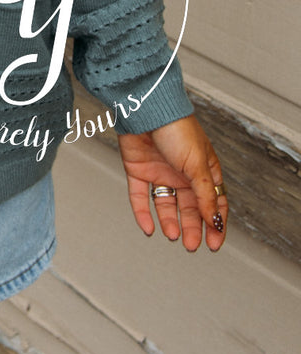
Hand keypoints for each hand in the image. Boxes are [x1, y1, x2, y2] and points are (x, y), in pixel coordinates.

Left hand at [117, 114, 226, 251]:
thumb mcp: (198, 164)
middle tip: (192, 245)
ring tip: (172, 236)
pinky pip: (140, 197)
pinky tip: (148, 228)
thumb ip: (205, 194)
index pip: (214, 202)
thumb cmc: (177, 128)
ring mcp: (160, 171)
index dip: (215, 223)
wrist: (145, 108)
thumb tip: (213, 219)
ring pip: (165, 204)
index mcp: (203, 169)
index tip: (214, 242)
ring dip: (169, 221)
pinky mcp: (138, 170)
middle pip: (189, 207)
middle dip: (191, 227)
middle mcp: (182, 172)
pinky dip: (143, 214)